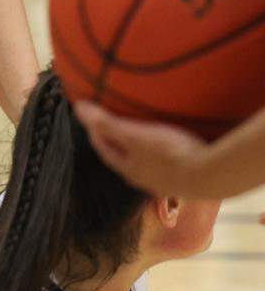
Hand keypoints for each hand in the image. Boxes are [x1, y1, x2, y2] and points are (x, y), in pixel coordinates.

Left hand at [75, 102, 208, 196]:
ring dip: (141, 148)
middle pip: (124, 159)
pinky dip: (163, 152)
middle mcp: (145, 180)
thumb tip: (78, 108)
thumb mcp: (134, 135)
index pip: (104, 151)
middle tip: (114, 124)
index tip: (90, 118)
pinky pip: (168, 163)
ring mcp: (167, 183)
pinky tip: (173, 144)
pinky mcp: (187, 180)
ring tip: (144, 133)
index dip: (96, 133)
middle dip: (117, 142)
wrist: (212, 175)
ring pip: (147, 163)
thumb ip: (107, 123)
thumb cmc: (169, 154)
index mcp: (129, 170)